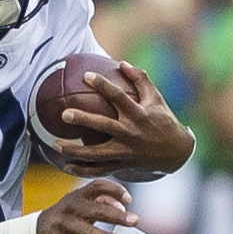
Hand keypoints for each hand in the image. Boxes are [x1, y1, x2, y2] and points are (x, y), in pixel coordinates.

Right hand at [36, 179, 138, 233]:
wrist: (35, 233)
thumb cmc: (66, 217)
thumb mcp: (81, 206)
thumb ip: (102, 203)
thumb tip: (123, 208)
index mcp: (78, 196)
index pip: (98, 186)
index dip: (115, 190)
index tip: (129, 200)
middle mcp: (69, 208)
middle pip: (94, 208)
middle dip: (116, 215)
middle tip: (134, 221)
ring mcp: (63, 225)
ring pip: (83, 229)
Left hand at [57, 60, 195, 177]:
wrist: (177, 152)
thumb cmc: (164, 120)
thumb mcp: (156, 98)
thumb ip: (140, 79)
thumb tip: (122, 63)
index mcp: (138, 114)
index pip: (118, 96)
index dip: (103, 84)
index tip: (86, 75)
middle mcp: (130, 133)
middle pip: (103, 126)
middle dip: (83, 119)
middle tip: (64, 114)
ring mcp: (125, 151)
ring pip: (96, 154)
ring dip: (75, 151)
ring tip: (55, 145)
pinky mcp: (122, 165)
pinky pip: (99, 169)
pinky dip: (82, 170)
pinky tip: (65, 165)